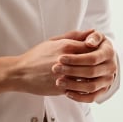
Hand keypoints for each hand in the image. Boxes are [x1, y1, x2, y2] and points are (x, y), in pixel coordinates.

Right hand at [0, 30, 114, 98]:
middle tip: (101, 66)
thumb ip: (74, 36)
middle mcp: (67, 61)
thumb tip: (91, 32)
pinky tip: (86, 85)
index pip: (91, 47)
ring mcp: (64, 75)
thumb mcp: (54, 41)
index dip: (98, 50)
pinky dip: (85, 88)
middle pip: (92, 63)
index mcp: (66, 47)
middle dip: (98, 64)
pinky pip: (79, 89)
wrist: (20, 73)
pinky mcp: (61, 88)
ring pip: (88, 77)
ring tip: (96, 76)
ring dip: (93, 77)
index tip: (99, 52)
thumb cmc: (37, 56)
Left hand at [51, 30, 116, 102]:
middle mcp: (111, 67)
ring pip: (91, 87)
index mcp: (109, 52)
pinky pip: (92, 98)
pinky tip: (66, 93)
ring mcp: (108, 80)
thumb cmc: (92, 45)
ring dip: (74, 85)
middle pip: (91, 72)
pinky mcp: (103, 90)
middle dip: (72, 71)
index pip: (92, 58)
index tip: (60, 58)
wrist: (100, 58)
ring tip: (58, 82)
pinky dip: (79, 97)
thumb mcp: (93, 37)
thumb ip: (91, 37)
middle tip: (55, 69)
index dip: (76, 59)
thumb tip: (89, 42)